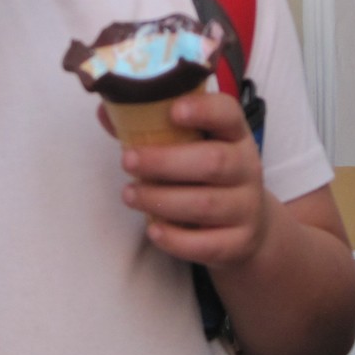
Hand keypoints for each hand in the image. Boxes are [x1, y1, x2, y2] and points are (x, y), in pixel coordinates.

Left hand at [113, 90, 270, 268]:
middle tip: (127, 161)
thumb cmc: (206, 175)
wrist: (248, 224)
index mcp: (234, 135)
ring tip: (129, 195)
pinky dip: (176, 239)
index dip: (203, 110)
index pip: (228, 113)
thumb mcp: (192, 146)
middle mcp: (247, 167)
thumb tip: (106, 111)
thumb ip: (150, 127)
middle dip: (164, 162)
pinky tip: (153, 230)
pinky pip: (208, 244)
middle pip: (213, 162)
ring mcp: (247, 207)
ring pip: (205, 204)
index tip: (173, 111)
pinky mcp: (240, 242)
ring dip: (161, 200)